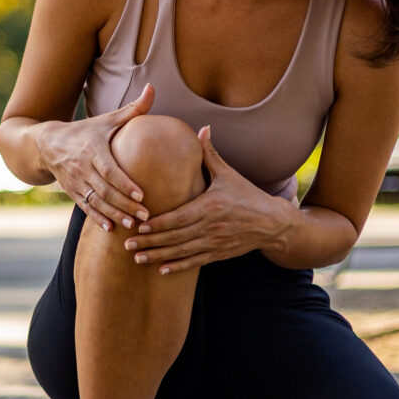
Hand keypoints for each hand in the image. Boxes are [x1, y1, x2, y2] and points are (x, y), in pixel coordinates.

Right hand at [35, 84, 154, 230]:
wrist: (47, 143)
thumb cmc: (85, 130)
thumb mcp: (106, 119)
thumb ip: (133, 109)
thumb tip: (153, 88)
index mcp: (92, 148)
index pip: (109, 169)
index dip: (124, 183)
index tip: (142, 194)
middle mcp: (81, 166)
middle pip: (104, 189)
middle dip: (124, 204)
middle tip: (145, 216)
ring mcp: (74, 181)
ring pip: (95, 201)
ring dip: (113, 214)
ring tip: (131, 225)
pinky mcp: (71, 191)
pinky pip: (84, 207)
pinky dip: (96, 218)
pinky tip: (110, 228)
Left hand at [124, 124, 291, 271]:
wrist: (272, 223)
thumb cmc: (247, 196)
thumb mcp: (228, 174)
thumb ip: (210, 154)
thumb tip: (202, 128)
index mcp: (210, 206)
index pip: (178, 217)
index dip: (158, 224)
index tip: (138, 226)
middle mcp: (210, 227)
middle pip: (175, 237)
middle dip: (150, 242)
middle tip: (127, 245)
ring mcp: (214, 243)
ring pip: (181, 252)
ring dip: (158, 256)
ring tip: (137, 259)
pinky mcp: (218, 254)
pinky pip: (194, 262)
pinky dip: (178, 266)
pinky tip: (161, 270)